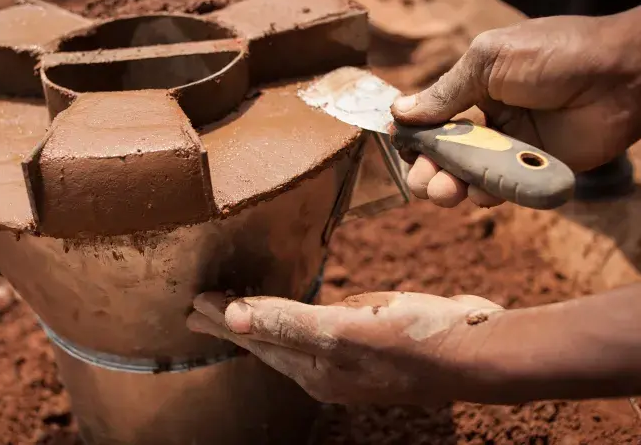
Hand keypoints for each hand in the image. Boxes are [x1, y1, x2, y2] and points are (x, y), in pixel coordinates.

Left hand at [187, 291, 502, 405]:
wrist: (480, 351)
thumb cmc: (416, 342)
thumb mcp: (346, 332)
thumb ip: (288, 323)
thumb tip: (232, 318)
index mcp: (315, 370)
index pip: (256, 339)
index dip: (223, 320)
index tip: (193, 302)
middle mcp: (326, 368)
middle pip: (267, 340)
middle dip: (232, 324)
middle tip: (199, 307)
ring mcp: (349, 355)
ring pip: (292, 333)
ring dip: (262, 318)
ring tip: (238, 307)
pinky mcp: (371, 338)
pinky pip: (321, 323)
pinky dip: (297, 314)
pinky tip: (296, 308)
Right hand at [392, 8, 640, 207]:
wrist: (622, 75)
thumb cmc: (555, 54)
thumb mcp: (488, 61)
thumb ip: (445, 92)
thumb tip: (398, 112)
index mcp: (472, 89)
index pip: (431, 120)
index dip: (414, 137)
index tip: (402, 148)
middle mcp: (488, 121)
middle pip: (443, 155)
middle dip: (426, 171)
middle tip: (420, 183)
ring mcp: (511, 148)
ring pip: (468, 176)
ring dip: (449, 187)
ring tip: (442, 193)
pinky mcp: (534, 170)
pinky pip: (501, 188)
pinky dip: (486, 193)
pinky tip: (478, 192)